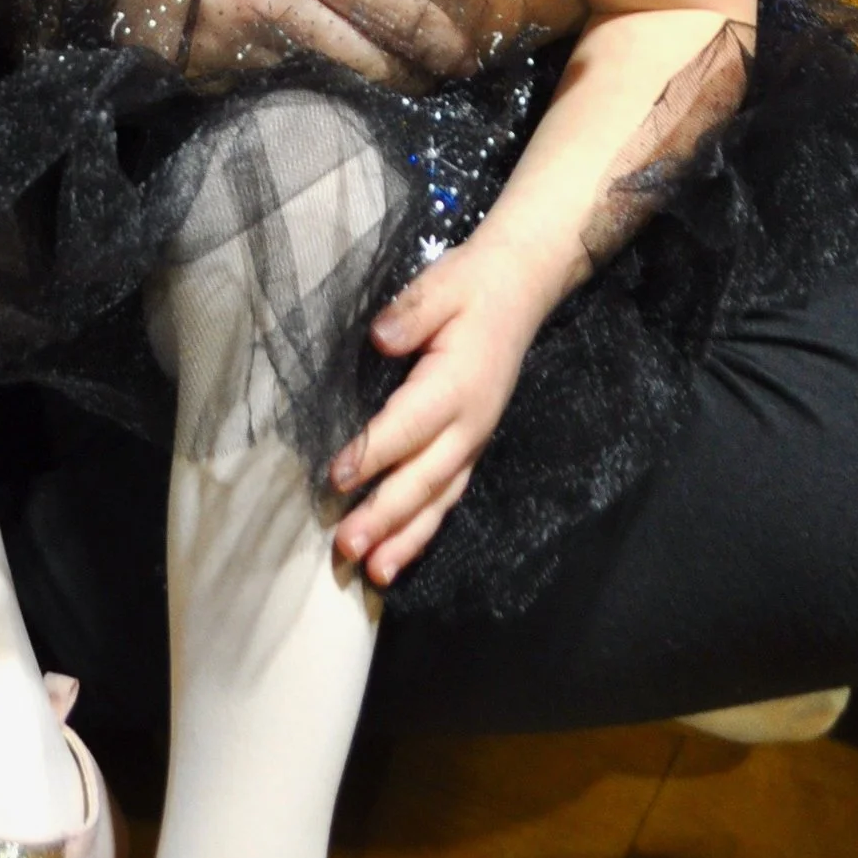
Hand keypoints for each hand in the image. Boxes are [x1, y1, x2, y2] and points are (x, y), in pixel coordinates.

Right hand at [163, 0, 489, 83]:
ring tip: (373, 64)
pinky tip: (286, 48)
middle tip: (438, 76)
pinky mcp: (200, 69)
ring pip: (319, 72)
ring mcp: (236, 44)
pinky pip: (263, 77)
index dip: (441, 36)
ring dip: (349, 72)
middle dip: (411, 73)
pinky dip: (285, 68)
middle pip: (369, 60)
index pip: (398, 7)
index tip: (467, 51)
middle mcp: (278, 5)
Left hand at [328, 237, 538, 584]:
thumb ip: (411, 312)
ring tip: (373, 573)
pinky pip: (448, 497)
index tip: (336, 478)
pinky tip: (395, 557)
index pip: (409, 424)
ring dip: (405, 538)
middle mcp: (471, 423)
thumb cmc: (471, 287)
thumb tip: (380, 337)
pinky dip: (424, 531)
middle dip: (385, 516)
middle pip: (424, 478)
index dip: (373, 453)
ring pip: (439, 499)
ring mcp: (475, 440)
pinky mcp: (471, 449)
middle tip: (345, 547)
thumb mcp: (441, 285)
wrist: (521, 289)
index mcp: (458, 383)